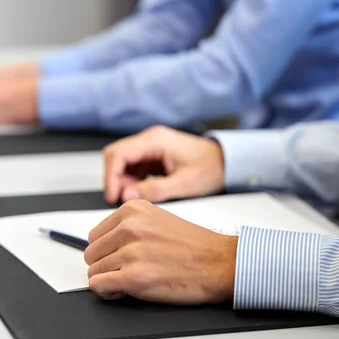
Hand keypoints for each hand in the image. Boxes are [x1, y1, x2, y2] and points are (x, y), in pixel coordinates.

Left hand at [85, 199, 236, 303]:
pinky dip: (107, 292)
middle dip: (105, 265)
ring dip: (108, 280)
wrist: (219, 263)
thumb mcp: (156, 220)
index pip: (96, 235)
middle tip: (126, 271)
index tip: (119, 257)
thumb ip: (129, 226)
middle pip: (92, 253)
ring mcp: (130, 252)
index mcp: (132, 210)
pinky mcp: (133, 277)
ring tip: (130, 280)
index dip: (106, 250)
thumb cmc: (194, 246)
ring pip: (94, 271)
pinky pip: (98, 286)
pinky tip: (124, 290)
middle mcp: (128, 228)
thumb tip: (104, 243)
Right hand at [103, 126, 224, 203]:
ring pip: (122, 162)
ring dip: (122, 181)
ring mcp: (150, 147)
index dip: (111, 176)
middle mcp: (150, 139)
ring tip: (135, 197)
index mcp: (156, 140)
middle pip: (116, 156)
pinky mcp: (152, 155)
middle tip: (120, 199)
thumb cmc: (212, 169)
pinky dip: (131, 181)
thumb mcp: (185, 184)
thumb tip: (127, 197)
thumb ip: (154, 190)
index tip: (113, 196)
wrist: (228, 162)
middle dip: (114, 178)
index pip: (118, 154)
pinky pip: (132, 167)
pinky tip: (141, 192)